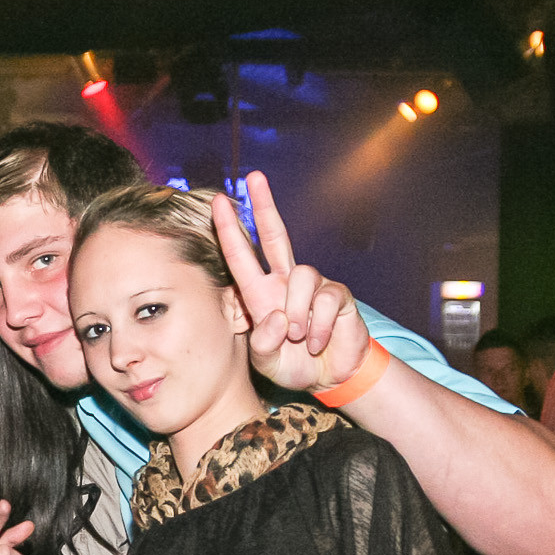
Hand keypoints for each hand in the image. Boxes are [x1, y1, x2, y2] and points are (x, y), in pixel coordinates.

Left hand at [214, 172, 372, 393]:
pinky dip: (318, 326)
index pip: (242, 256)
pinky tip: (318, 341)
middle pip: (274, 235)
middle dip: (265, 205)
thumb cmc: (293, 365)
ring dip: (297, 312)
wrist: (330, 377)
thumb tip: (274, 317)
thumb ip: (262, 344)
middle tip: (254, 177)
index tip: (218, 202)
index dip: (230, 230)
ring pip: (301, 275)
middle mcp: (284, 282)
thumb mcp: (267, 361)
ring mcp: (312, 285)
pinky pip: (324, 299)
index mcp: (260, 294)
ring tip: (298, 338)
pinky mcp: (337, 295)